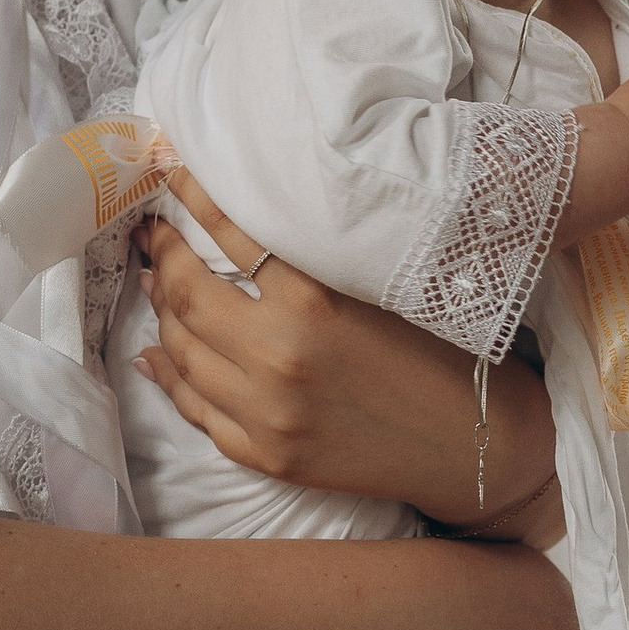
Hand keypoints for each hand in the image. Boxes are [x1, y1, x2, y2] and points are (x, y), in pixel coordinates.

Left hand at [136, 173, 556, 526]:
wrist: (477, 446)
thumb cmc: (441, 355)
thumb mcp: (380, 290)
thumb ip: (313, 264)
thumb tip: (244, 236)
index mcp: (314, 304)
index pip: (232, 237)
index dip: (194, 200)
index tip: (170, 173)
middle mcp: (279, 358)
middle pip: (188, 295)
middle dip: (162, 256)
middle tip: (151, 233)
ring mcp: (266, 414)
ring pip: (183, 351)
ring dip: (162, 312)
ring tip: (153, 283)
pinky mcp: (266, 456)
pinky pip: (196, 409)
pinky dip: (169, 376)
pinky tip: (156, 354)